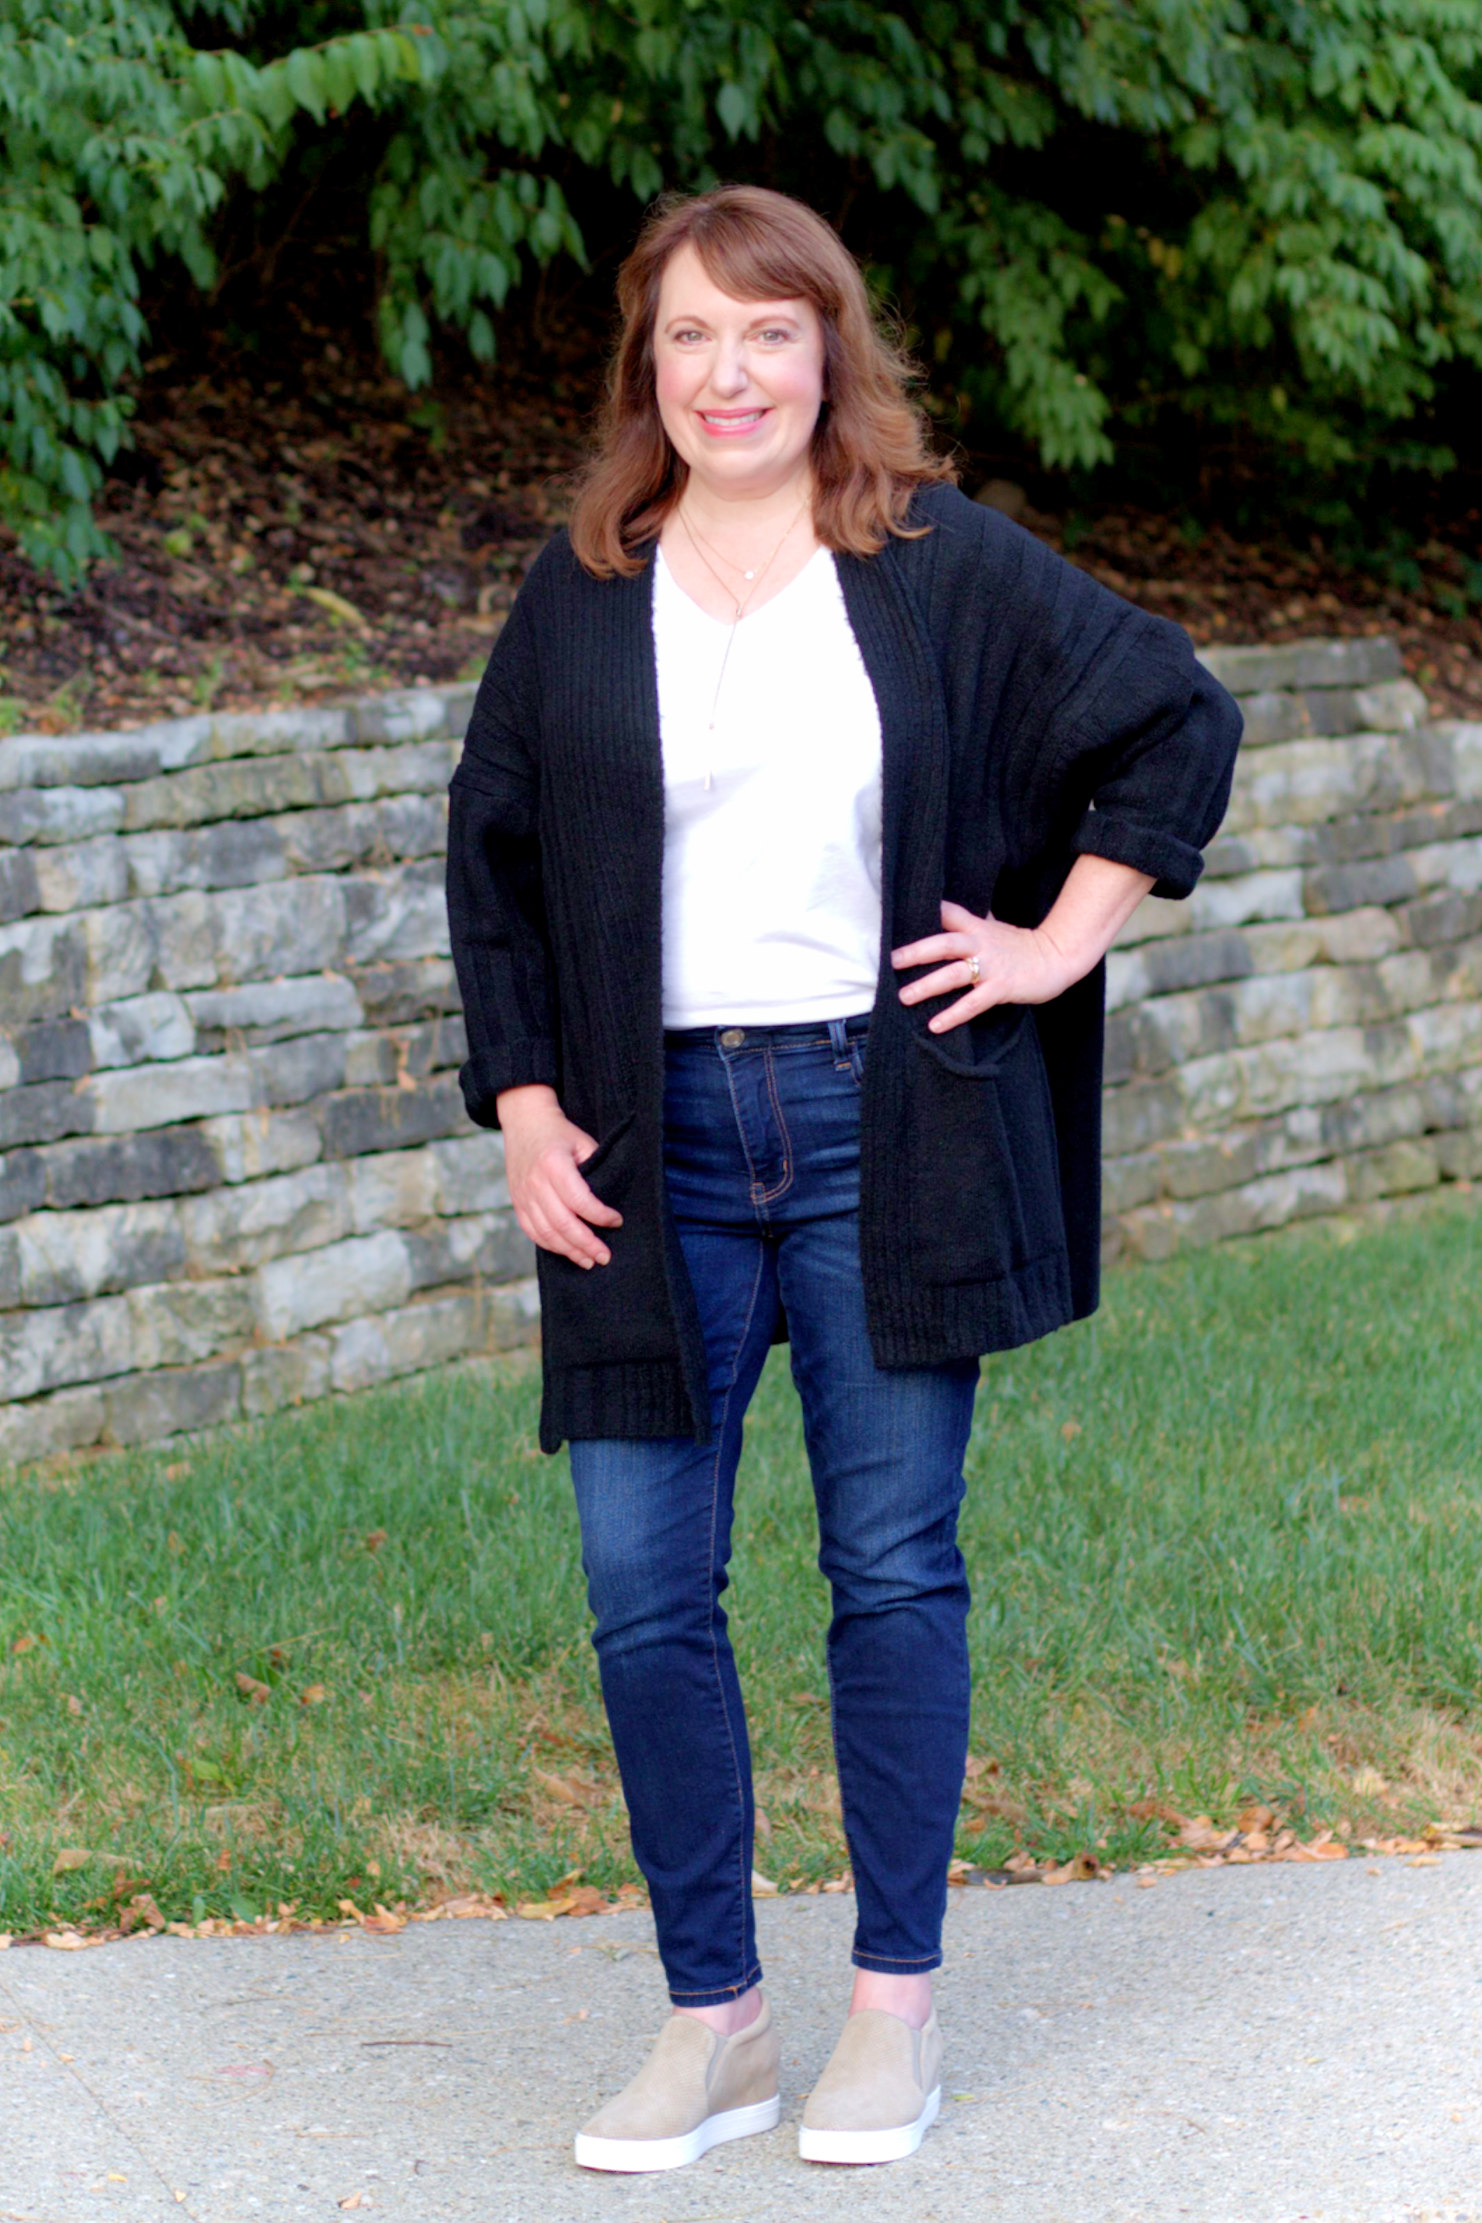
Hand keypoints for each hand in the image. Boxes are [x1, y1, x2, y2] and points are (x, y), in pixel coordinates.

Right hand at [495, 1085, 621, 1268]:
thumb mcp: (583, 1142)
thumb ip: (595, 1168)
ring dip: (570, 1251)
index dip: (600, 1215)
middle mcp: (535, 1182)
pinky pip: (533, 1232)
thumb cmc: (560, 1134)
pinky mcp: (517, 1203)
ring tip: (589, 1260)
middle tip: (605, 1256)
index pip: (579, 1200)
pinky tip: (568, 1251)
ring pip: (546, 1233)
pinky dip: (551, 1246)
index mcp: (553, 1164)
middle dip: (587, 1244)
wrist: (525, 1122)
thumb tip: (609, 1201)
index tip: (617, 1221)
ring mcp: (523, 1195)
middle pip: (562, 1223)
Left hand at [892, 900, 1070, 1033]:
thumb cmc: (1020, 945)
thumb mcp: (994, 928)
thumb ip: (970, 922)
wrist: (1056, 959)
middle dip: (917, 952)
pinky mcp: (1001, 988)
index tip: (900, 916)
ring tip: (904, 997)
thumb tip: (944, 912)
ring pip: (953, 975)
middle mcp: (981, 945)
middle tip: (892, 960)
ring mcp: (991, 967)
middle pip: (944, 944)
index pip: (948, 914)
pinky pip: (972, 1004)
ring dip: (927, 986)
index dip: (927, 912)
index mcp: (977, 928)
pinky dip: (953, 1015)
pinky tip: (934, 1025)